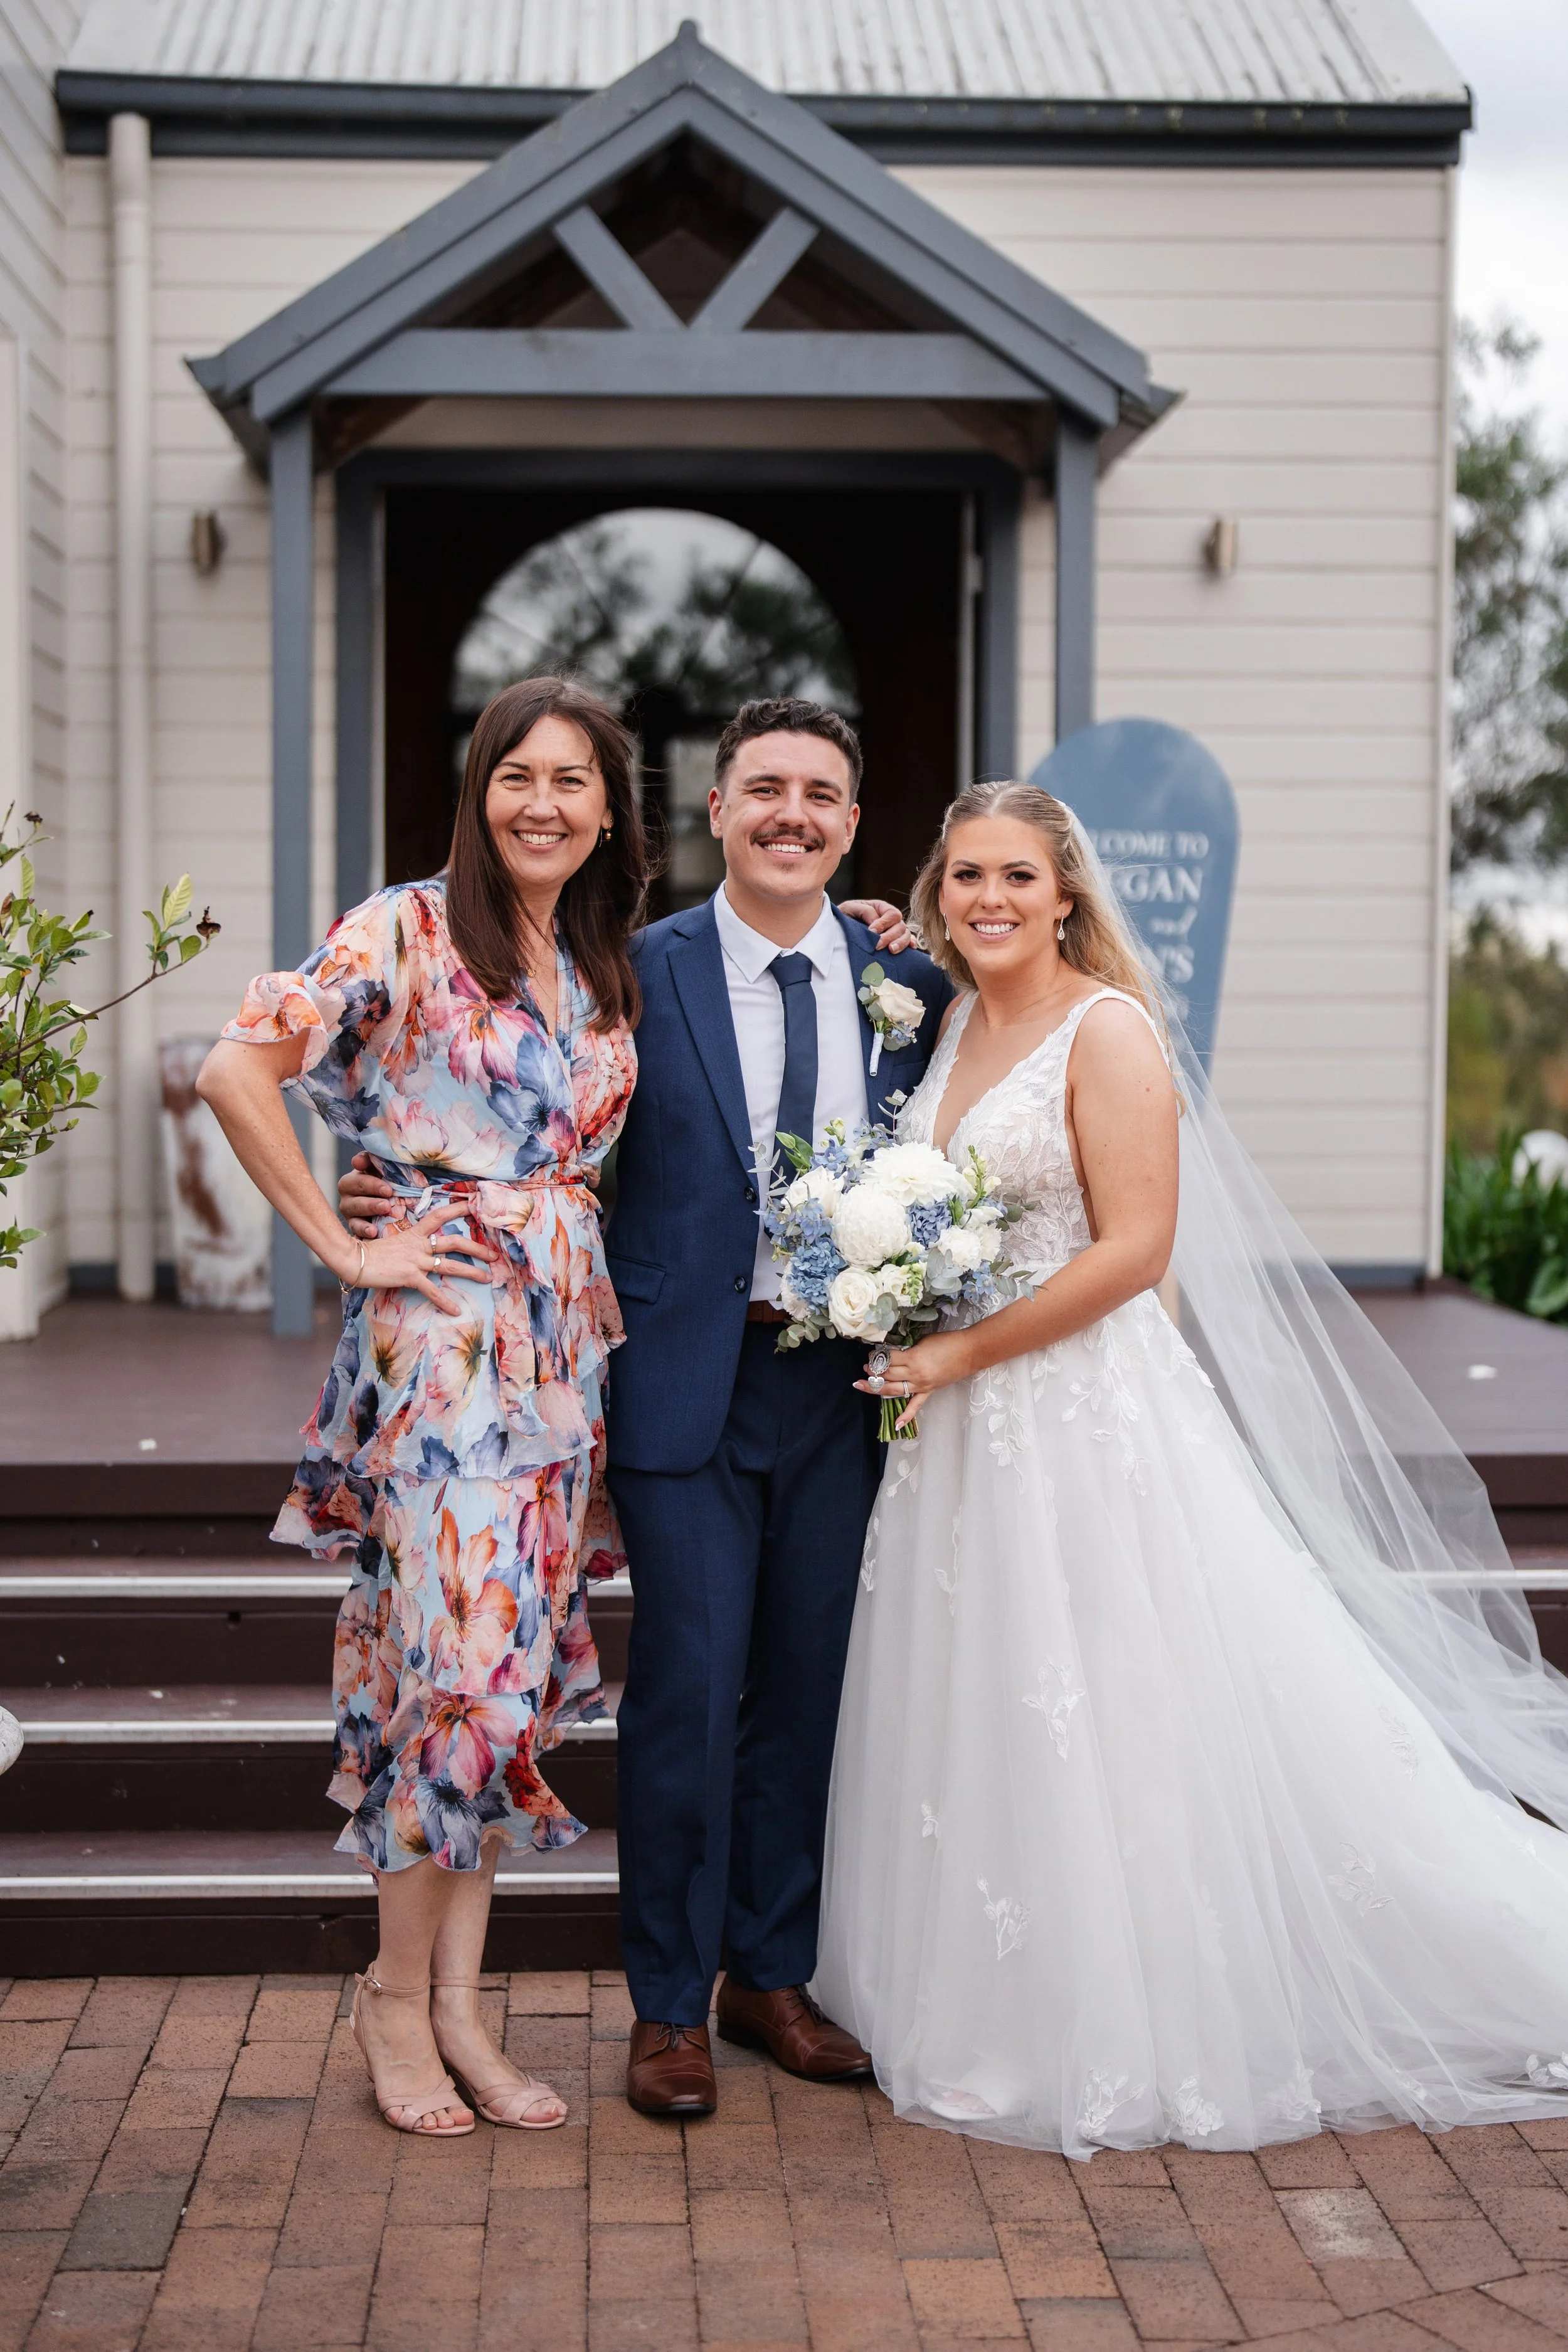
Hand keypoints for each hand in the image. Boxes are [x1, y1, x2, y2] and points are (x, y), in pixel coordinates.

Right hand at [338, 1150, 397, 1240]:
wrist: (399, 1213)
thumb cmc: (396, 1188)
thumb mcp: (396, 1174)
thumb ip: (386, 1162)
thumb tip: (363, 1159)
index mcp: (361, 1172)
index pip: (358, 1163)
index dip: (363, 1163)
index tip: (372, 1172)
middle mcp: (349, 1190)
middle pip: (350, 1184)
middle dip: (370, 1186)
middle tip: (388, 1191)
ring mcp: (350, 1208)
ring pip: (352, 1206)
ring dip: (369, 1206)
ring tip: (386, 1207)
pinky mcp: (354, 1225)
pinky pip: (355, 1227)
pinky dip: (363, 1229)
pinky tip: (373, 1231)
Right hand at [341, 1200, 495, 1315]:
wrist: (353, 1260)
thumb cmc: (368, 1253)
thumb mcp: (390, 1242)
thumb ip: (405, 1244)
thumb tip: (416, 1249)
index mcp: (413, 1234)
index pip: (439, 1216)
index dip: (457, 1209)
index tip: (473, 1204)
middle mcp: (419, 1245)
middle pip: (454, 1241)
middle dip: (477, 1248)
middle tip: (494, 1255)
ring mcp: (416, 1260)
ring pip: (450, 1264)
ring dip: (472, 1272)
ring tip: (487, 1278)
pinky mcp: (410, 1276)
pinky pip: (432, 1290)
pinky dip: (445, 1302)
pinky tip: (456, 1311)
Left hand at [840, 897, 917, 955]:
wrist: (838, 931)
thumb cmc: (844, 917)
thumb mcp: (849, 908)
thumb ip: (864, 911)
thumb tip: (876, 922)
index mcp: (880, 908)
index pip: (892, 914)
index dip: (884, 923)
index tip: (871, 932)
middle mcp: (890, 919)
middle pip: (900, 926)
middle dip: (890, 936)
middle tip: (878, 946)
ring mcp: (893, 930)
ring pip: (906, 934)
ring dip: (900, 943)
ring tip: (891, 950)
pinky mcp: (894, 941)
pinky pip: (908, 941)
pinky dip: (911, 944)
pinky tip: (911, 948)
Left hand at [854, 1332, 972, 1431]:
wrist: (969, 1352)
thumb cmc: (947, 1342)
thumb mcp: (922, 1342)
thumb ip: (908, 1350)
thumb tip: (895, 1354)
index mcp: (912, 1358)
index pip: (887, 1360)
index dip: (876, 1357)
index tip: (871, 1355)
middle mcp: (914, 1374)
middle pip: (887, 1375)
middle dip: (873, 1372)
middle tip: (865, 1368)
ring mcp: (921, 1385)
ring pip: (894, 1390)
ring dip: (877, 1388)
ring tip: (864, 1385)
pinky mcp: (929, 1391)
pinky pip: (916, 1405)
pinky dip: (906, 1416)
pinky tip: (896, 1425)